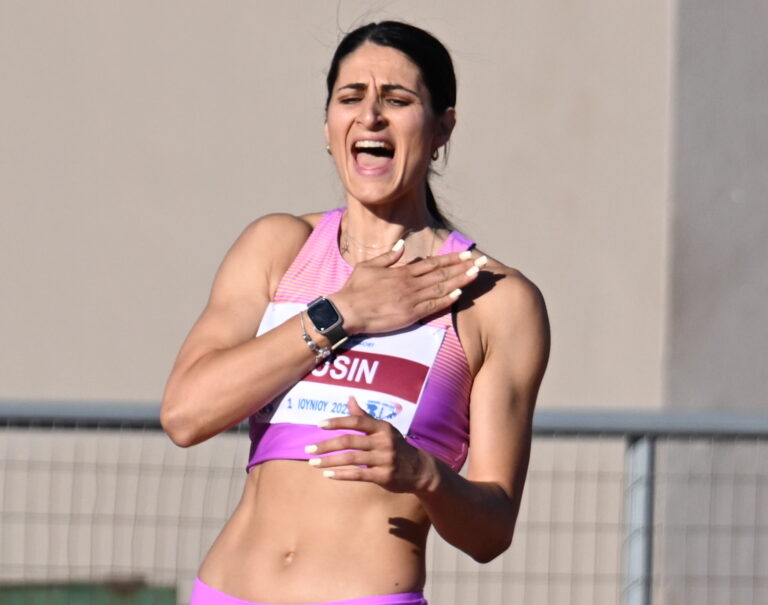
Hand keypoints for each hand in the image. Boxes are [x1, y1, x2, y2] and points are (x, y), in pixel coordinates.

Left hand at [305, 397, 437, 493]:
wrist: (420, 470)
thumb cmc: (396, 446)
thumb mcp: (384, 429)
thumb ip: (365, 416)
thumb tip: (349, 399)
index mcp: (383, 427)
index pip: (357, 421)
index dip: (338, 421)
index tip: (320, 424)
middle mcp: (384, 442)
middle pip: (350, 441)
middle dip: (326, 445)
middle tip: (308, 450)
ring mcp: (384, 459)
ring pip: (351, 459)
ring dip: (329, 461)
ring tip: (313, 463)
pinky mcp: (384, 476)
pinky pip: (358, 475)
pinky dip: (341, 475)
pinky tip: (328, 475)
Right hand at [330, 248, 483, 335]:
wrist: (347, 311)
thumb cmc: (355, 289)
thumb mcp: (368, 266)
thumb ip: (387, 257)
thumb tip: (401, 246)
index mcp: (402, 272)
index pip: (433, 264)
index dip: (452, 259)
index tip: (467, 255)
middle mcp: (410, 284)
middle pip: (442, 274)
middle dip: (464, 268)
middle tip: (482, 263)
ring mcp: (411, 300)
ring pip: (441, 288)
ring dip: (461, 281)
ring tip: (477, 275)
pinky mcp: (409, 315)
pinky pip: (432, 306)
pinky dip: (447, 300)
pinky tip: (460, 295)